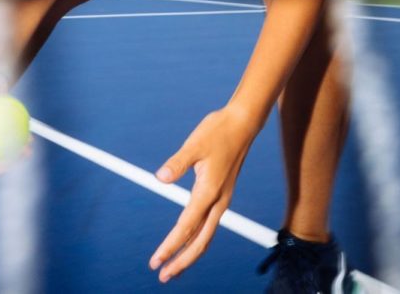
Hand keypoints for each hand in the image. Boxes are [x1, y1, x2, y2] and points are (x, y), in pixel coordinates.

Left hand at [149, 106, 255, 281]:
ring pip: (206, 236)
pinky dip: (198, 238)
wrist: (243, 123)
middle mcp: (218, 201)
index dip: (170, 246)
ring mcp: (222, 199)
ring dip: (190, 253)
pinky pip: (209, 224)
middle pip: (200, 242)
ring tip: (174, 265)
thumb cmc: (218, 130)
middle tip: (163, 276)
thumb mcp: (195, 144)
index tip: (156, 261)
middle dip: (182, 261)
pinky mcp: (222, 194)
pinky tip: (189, 239)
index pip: (186, 227)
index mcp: (209, 191)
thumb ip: (177, 162)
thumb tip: (160, 178)